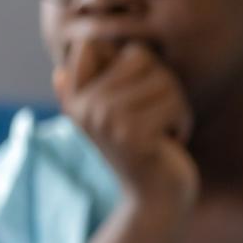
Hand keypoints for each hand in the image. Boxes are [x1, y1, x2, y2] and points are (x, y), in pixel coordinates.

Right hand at [53, 38, 198, 205]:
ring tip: (165, 129)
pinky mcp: (133, 135)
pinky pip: (175, 103)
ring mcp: (106, 120)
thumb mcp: (113, 120)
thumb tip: (58, 73)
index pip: (92, 42)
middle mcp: (84, 107)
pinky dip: (183, 121)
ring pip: (163, 78)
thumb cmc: (143, 151)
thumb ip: (91, 93)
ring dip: (177, 104)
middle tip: (158, 114)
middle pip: (138, 55)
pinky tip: (173, 141)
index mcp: (75, 98)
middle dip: (162, 83)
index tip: (136, 91)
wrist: (155, 200)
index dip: (128, 58)